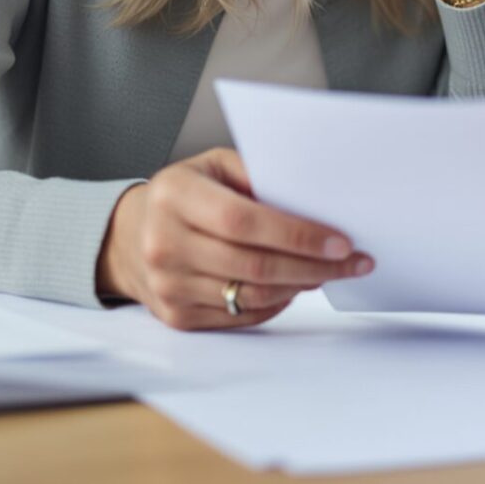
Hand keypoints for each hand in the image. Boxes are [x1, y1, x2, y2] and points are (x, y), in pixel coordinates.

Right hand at [95, 148, 373, 328]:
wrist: (130, 236)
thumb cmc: (184, 195)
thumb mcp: (214, 166)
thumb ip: (258, 176)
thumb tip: (314, 200)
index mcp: (174, 195)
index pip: (242, 220)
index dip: (296, 233)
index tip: (340, 240)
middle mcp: (165, 243)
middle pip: (253, 265)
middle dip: (314, 266)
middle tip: (354, 261)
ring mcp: (168, 285)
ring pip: (251, 296)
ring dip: (301, 286)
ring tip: (331, 271)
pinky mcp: (177, 316)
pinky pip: (241, 317)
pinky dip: (277, 303)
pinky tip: (296, 286)